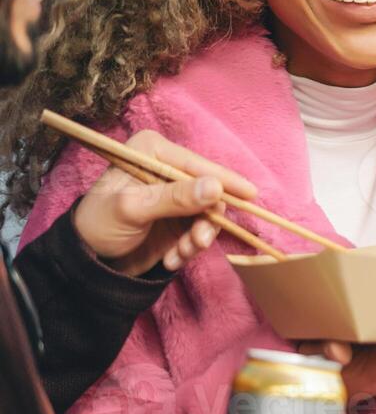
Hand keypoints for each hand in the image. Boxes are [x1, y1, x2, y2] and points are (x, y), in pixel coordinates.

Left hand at [73, 130, 257, 276]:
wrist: (88, 261)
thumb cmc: (99, 225)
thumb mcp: (134, 209)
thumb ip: (175, 198)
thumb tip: (216, 187)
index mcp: (153, 153)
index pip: (197, 165)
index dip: (225, 179)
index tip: (249, 194)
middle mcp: (168, 170)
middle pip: (210, 190)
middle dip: (205, 220)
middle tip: (197, 242)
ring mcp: (177, 196)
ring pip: (210, 214)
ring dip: (198, 238)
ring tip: (180, 254)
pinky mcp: (182, 219)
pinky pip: (202, 232)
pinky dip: (190, 248)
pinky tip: (172, 259)